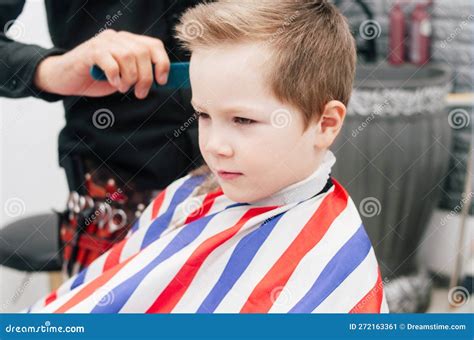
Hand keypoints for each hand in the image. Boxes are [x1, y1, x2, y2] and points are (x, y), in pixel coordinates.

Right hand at [34, 30, 169, 98]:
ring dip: (130, 78)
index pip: (154, 45)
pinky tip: (112, 83)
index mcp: (128, 42)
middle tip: (140, 92)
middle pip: (142, 52)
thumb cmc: (97, 78)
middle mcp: (117, 38)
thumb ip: (140, 74)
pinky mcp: (90, 52)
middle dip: (146, 77)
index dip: (162, 63)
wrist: (65, 78)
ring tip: (123, 88)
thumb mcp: (123, 77)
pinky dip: (115, 76)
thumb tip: (161, 81)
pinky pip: (110, 62)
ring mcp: (103, 43)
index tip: (161, 81)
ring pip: (128, 56)